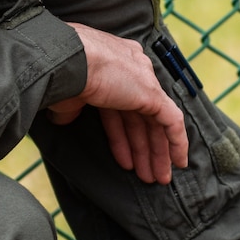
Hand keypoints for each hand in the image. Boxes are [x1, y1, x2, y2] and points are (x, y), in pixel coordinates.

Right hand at [48, 23, 189, 184]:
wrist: (67, 61)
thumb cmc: (60, 76)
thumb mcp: (66, 97)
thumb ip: (71, 109)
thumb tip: (64, 118)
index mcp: (111, 65)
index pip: (121, 108)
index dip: (122, 135)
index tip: (124, 157)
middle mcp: (132, 69)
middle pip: (141, 116)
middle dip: (144, 147)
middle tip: (146, 174)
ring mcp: (144, 80)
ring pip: (157, 122)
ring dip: (156, 153)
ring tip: (155, 178)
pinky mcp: (153, 93)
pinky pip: (173, 121)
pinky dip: (177, 142)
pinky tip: (178, 163)